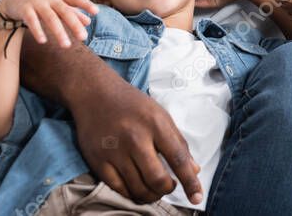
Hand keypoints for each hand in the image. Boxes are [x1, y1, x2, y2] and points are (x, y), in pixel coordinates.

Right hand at [0, 0, 96, 47]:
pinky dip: (37, 31)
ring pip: (50, 18)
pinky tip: (43, 41)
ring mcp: (37, 3)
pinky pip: (31, 21)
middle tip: (84, 37)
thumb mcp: (58, 3)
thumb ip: (73, 11)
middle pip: (64, 11)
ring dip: (59, 32)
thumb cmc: (42, 1)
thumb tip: (88, 21)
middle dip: (74, 24)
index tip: (96, 12)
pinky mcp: (25, 9)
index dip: (85, 4)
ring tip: (66, 45)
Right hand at [72, 75, 202, 204]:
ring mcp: (114, 151)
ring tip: (154, 190)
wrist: (95, 94)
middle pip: (157, 179)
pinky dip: (131, 194)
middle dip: (167, 190)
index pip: (178, 158)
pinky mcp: (97, 161)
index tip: (197, 197)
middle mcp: (135, 138)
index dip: (190, 181)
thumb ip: (178, 142)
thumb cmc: (133, 104)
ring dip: (150, 195)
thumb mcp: (161, 115)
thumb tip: (194, 169)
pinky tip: (136, 188)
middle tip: (169, 186)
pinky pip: (118, 188)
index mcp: (156, 124)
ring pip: (137, 188)